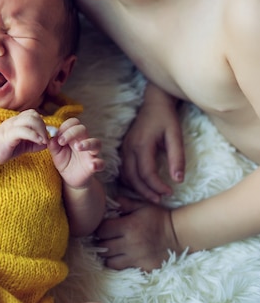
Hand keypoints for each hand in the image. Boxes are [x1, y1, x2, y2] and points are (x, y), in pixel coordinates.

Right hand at [0, 109, 46, 165]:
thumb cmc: (5, 147)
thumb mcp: (23, 145)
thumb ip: (34, 143)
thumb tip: (46, 143)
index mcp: (17, 120)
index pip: (33, 114)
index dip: (42, 123)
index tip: (46, 136)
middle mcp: (14, 120)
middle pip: (33, 115)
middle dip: (43, 126)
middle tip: (46, 139)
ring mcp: (10, 126)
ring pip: (29, 120)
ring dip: (40, 130)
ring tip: (43, 141)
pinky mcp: (7, 135)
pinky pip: (23, 131)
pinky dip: (33, 135)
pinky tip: (39, 141)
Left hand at [49, 117, 103, 187]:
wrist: (70, 179)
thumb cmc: (64, 161)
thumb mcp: (56, 153)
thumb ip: (53, 145)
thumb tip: (50, 137)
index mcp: (74, 136)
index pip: (74, 123)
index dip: (65, 126)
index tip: (57, 135)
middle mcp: (84, 141)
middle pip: (83, 129)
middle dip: (72, 132)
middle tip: (61, 141)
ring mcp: (91, 153)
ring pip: (96, 143)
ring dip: (87, 143)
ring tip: (78, 147)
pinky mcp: (95, 165)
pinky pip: (101, 163)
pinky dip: (98, 163)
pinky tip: (92, 165)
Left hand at [96, 196, 179, 271]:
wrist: (177, 234)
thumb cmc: (158, 217)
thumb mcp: (142, 206)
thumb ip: (126, 203)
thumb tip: (112, 201)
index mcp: (129, 226)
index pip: (103, 230)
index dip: (100, 229)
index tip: (103, 227)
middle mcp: (130, 244)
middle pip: (104, 247)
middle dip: (101, 242)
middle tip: (105, 238)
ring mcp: (136, 258)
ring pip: (110, 261)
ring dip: (108, 255)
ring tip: (111, 249)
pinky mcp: (142, 267)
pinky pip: (123, 269)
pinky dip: (119, 263)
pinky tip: (121, 257)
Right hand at [120, 84, 184, 202]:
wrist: (154, 102)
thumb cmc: (166, 118)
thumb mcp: (175, 135)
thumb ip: (177, 157)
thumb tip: (178, 180)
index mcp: (142, 144)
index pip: (146, 173)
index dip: (157, 186)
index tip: (170, 192)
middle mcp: (129, 147)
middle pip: (132, 177)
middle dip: (146, 192)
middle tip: (160, 200)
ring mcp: (125, 147)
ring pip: (125, 175)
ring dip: (137, 188)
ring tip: (152, 195)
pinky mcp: (124, 147)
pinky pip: (124, 169)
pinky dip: (131, 180)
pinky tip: (142, 185)